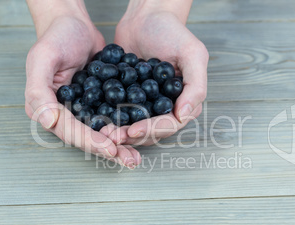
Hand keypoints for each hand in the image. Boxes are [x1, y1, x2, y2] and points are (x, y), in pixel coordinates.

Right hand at [24, 8, 140, 167]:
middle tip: (129, 160)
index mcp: (46, 108)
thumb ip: (38, 91)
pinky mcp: (98, 102)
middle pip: (87, 137)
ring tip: (136, 156)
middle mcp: (64, 113)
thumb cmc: (55, 38)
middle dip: (109, 149)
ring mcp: (82, 109)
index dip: (90, 141)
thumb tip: (47, 120)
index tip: (110, 148)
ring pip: (102, 132)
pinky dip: (124, 128)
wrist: (74, 24)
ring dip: (119, 145)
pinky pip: (112, 118)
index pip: (69, 131)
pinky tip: (138, 135)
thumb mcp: (41, 59)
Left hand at [107, 1, 208, 146]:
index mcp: (184, 101)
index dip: (152, 130)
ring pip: (134, 126)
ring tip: (103, 131)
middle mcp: (167, 106)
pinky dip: (110, 118)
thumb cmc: (172, 32)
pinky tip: (98, 120)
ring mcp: (147, 103)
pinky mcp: (128, 98)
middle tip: (113, 136)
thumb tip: (184, 115)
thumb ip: (196, 86)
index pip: (170, 124)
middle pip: (151, 130)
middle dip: (132, 135)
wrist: (146, 18)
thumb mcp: (193, 54)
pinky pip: (120, 112)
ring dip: (120, 131)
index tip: (133, 130)